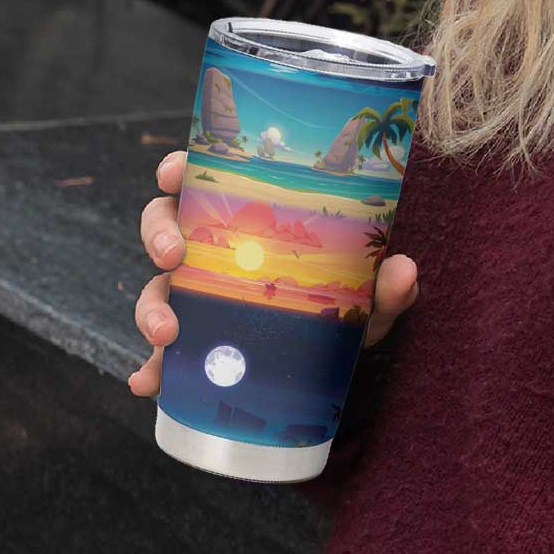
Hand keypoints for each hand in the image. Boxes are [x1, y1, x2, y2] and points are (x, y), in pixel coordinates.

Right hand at [127, 150, 419, 396]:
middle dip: (158, 235)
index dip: (179, 169)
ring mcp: (200, 297)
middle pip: (164, 225)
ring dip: (150, 307)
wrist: (338, 360)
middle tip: (173, 255)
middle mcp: (215, 251)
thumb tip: (405, 270)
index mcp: (249, 219)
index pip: (205, 181)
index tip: (174, 172)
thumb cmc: (348, 306)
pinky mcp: (197, 344)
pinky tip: (149, 383)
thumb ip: (385, 286)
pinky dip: (151, 369)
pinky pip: (162, 354)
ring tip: (166, 334)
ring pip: (156, 287)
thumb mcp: (368, 297)